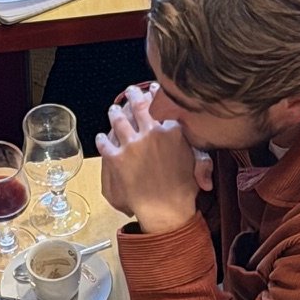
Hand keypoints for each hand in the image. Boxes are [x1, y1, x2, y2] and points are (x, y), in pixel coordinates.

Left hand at [96, 86, 199, 233]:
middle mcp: (151, 132)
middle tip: (131, 91)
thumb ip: (197, 143)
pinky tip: (101, 137)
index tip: (155, 90)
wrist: (166, 209)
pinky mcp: (117, 158)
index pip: (163, 105)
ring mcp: (132, 144)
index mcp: (172, 130)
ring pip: (119, 120)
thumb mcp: (199, 162)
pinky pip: (105, 143)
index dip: (158, 95)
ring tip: (113, 109)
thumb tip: (197, 137)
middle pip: (139, 106)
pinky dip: (102, 139)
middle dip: (134, 95)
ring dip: (115, 112)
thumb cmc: (185, 189)